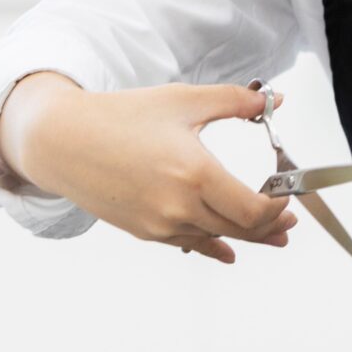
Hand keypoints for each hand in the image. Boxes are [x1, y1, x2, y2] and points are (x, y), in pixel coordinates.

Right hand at [0, 74, 298, 263]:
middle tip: (290, 223)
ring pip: (217, 239)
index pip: (254, 210)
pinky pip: (189, 243)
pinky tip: (228, 251)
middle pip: (240, 229)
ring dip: (247, 239)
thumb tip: (273, 100)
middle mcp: (178, 206)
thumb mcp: (182, 100)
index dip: (279, 208)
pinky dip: (213, 245)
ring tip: (273, 238)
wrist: (61, 142)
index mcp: (195, 173)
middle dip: (271, 226)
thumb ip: (235, 101)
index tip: (289, 196)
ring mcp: (160, 224)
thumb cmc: (119, 116)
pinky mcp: (144, 231)